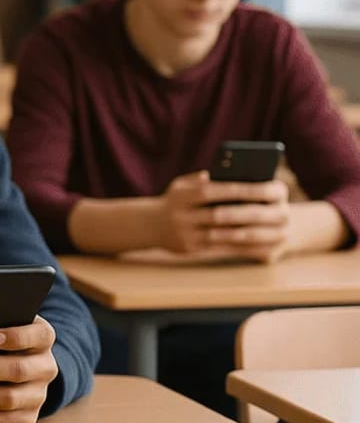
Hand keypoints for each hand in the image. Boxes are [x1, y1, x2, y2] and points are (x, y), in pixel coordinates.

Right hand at [156, 171, 290, 261]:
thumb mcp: (182, 185)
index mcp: (181, 196)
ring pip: (221, 234)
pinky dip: (240, 246)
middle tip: (274, 210)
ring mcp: (184, 234)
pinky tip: (257, 243)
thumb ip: (203, 180)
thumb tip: (232, 174)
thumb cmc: (175, 201)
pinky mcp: (189, 249)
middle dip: (248, 211)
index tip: (264, 188)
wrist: (149, 225)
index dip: (239, 190)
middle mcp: (181, 216)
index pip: (213, 191)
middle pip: (218, 214)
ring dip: (247, 232)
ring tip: (270, 229)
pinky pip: (220, 249)